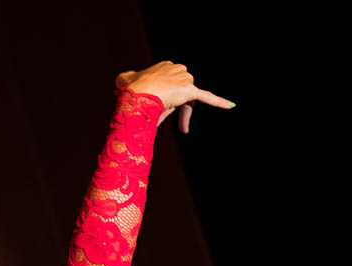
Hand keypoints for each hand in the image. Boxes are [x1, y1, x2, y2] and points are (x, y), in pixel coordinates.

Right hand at [115, 61, 234, 132]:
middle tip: (158, 112)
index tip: (156, 108)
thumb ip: (127, 80)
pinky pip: (207, 97)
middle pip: (180, 93)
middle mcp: (178, 69)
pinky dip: (219, 102)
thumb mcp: (124, 81)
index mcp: (165, 66)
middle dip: (171, 105)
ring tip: (162, 112)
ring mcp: (185, 79)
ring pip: (186, 100)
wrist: (137, 93)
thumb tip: (120, 86)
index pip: (171, 85)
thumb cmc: (130, 90)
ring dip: (177, 110)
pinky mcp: (191, 91)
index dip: (165, 99)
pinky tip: (231, 106)